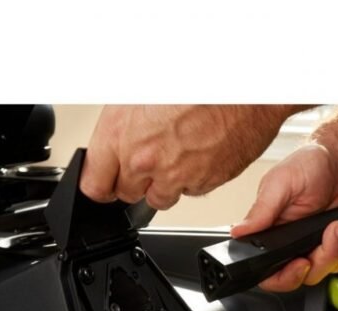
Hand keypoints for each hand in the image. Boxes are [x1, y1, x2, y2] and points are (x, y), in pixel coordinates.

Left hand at [79, 105, 297, 208]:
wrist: (244, 89)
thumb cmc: (197, 85)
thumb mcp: (140, 95)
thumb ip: (121, 130)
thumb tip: (112, 149)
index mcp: (120, 135)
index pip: (94, 185)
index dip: (100, 184)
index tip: (106, 182)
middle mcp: (143, 161)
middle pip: (126, 194)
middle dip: (134, 181)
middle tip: (150, 158)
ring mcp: (173, 177)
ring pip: (158, 199)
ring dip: (163, 184)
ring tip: (178, 153)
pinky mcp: (201, 186)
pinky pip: (188, 193)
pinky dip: (191, 179)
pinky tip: (199, 153)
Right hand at [230, 143, 337, 291]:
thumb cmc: (309, 166)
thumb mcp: (279, 184)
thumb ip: (261, 212)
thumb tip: (238, 231)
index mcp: (274, 236)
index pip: (273, 275)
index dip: (288, 277)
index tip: (302, 262)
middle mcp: (296, 246)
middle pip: (310, 275)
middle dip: (328, 253)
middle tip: (334, 227)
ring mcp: (321, 247)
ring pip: (337, 266)